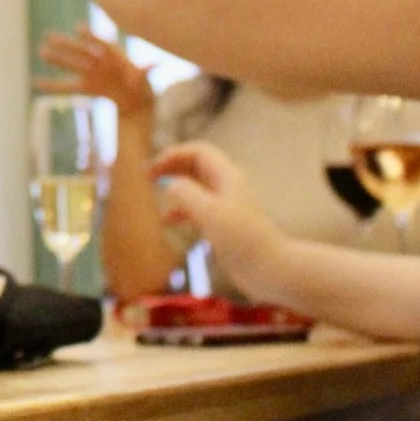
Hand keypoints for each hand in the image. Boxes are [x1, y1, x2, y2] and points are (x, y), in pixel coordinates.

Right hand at [37, 25, 153, 120]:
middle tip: (50, 37)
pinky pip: (67, 86)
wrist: (137, 100)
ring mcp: (90, 73)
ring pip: (71, 65)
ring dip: (57, 59)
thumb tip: (154, 65)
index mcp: (113, 55)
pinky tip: (36, 83)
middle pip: (80, 51)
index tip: (78, 28)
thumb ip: (143, 73)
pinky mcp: (86, 87)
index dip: (89, 35)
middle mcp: (99, 61)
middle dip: (66, 45)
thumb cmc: (141, 85)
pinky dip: (52, 85)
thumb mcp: (143, 79)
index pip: (99, 42)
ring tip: (41, 52)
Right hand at [150, 142, 285, 300]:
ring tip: (156, 196)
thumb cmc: (241, 238)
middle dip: (172, 168)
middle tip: (149, 178)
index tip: (153, 167)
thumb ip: (185, 193)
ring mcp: (225, 205)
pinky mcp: (223, 224)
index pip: (198, 151)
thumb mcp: (209, 212)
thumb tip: (167, 185)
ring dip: (175, 188)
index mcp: (226, 176)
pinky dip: (181, 209)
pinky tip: (168, 221)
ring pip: (195, 187)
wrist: (269, 269)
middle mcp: (226, 186)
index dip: (174, 154)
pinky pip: (197, 208)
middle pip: (195, 166)